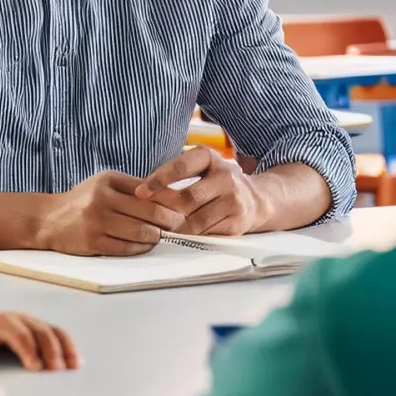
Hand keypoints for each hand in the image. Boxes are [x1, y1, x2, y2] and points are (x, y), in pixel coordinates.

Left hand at [0, 311, 79, 371]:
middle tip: (57, 370)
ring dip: (65, 347)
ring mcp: (33, 322)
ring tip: (74, 365)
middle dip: (51, 350)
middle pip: (41, 332)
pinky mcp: (41, 328)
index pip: (19, 334)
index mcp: (3, 321)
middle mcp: (22, 319)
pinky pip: (58, 334)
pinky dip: (68, 346)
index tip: (35, 367)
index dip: (28, 350)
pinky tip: (75, 361)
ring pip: (54, 331)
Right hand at [36, 171, 185, 255]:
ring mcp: (96, 222)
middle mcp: (102, 199)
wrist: (48, 220)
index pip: (148, 191)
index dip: (169, 202)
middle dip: (169, 221)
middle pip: (148, 212)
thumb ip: (133, 189)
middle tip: (179, 226)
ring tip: (161, 236)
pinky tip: (145, 245)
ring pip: (140, 232)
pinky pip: (126, 248)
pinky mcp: (93, 242)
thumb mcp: (105, 184)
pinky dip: (141, 248)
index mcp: (108, 181)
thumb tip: (171, 197)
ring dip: (156, 237)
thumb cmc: (84, 201)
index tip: (182, 209)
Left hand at [136, 146, 270, 235]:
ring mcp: (234, 200)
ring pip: (195, 220)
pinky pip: (206, 233)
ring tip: (157, 231)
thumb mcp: (201, 167)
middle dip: (163, 211)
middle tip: (144, 219)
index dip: (157, 180)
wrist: (256, 198)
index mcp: (210, 157)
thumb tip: (141, 192)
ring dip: (174, 228)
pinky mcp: (237, 221)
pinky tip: (178, 238)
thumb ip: (176, 174)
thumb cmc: (217, 182)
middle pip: (186, 198)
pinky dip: (190, 237)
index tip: (139, 193)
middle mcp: (225, 176)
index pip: (180, 167)